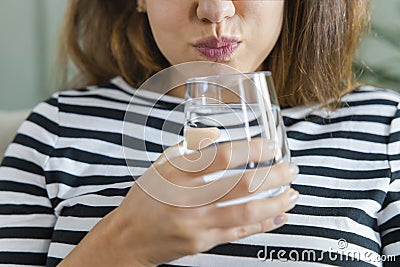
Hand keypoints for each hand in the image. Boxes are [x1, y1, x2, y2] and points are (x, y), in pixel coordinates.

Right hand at [59, 131, 298, 266]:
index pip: (219, 157)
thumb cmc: (145, 198)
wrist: (129, 238)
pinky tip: (278, 216)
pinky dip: (262, 224)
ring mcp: (196, 222)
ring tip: (293, 194)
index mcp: (176, 173)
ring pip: (244, 212)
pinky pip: (238, 232)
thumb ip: (187, 150)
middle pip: (239, 185)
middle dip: (273, 176)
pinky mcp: (202, 242)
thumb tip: (215, 134)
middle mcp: (187, 198)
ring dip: (274, 202)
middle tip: (291, 169)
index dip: (250, 150)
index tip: (271, 146)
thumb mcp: (160, 167)